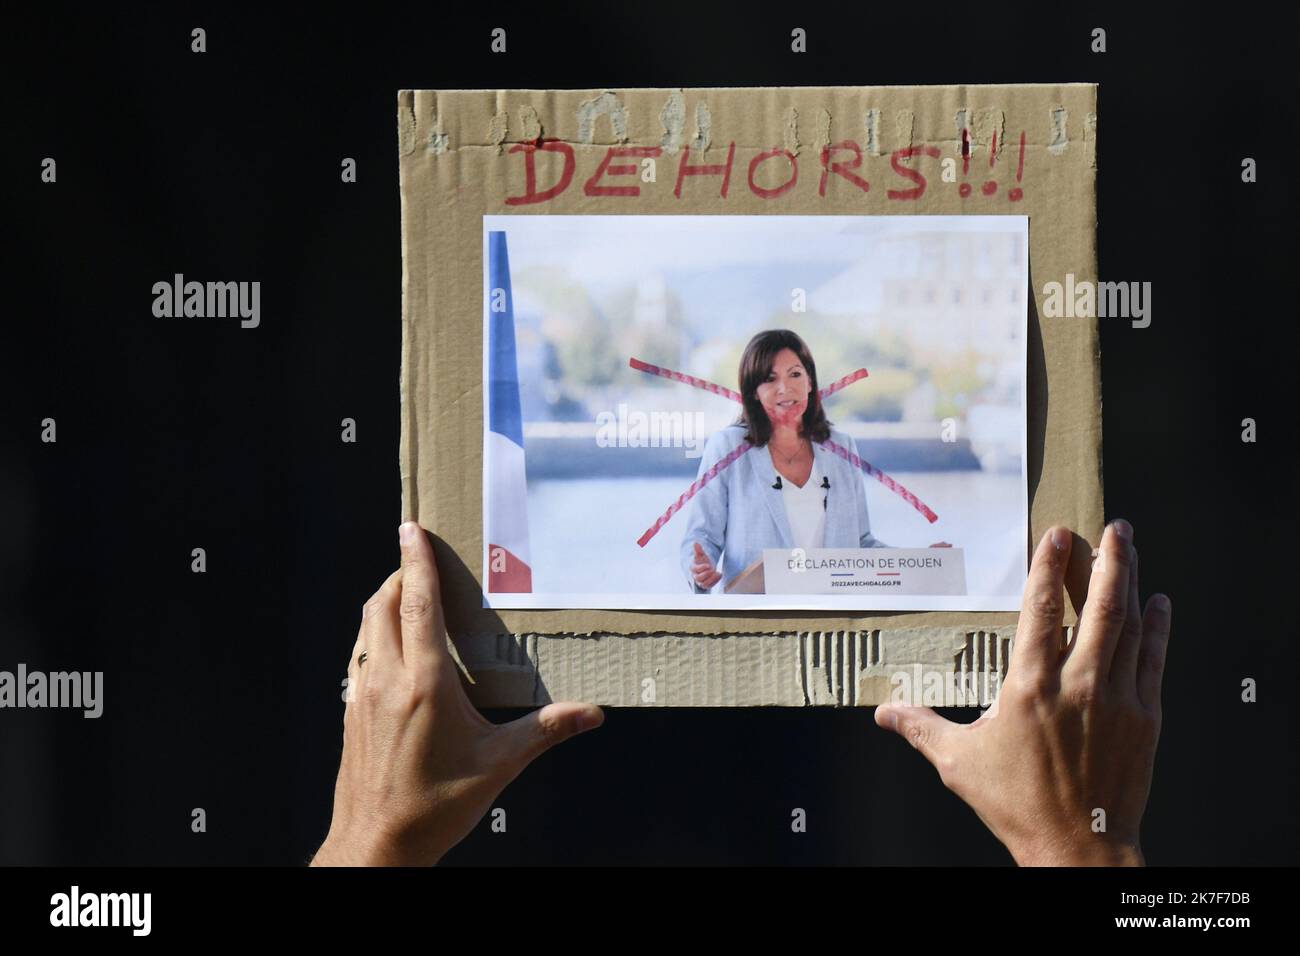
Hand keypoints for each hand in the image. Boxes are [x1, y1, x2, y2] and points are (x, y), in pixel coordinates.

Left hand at [311, 522, 603, 865]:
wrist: (375, 847)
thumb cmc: (434, 807)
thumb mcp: (498, 766)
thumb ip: (545, 731)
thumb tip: (591, 713)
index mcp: (423, 682)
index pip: (416, 602)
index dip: (415, 560)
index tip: (411, 528)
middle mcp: (386, 679)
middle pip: (383, 604)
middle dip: (400, 573)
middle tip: (418, 556)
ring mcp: (361, 696)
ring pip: (366, 628)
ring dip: (385, 602)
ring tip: (408, 593)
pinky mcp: (351, 714)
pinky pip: (360, 657)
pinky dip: (375, 635)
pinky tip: (393, 650)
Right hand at [691, 541, 721, 588]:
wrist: (704, 566)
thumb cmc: (701, 560)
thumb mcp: (700, 554)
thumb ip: (698, 549)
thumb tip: (696, 543)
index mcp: (693, 568)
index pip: (695, 569)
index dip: (702, 568)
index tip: (709, 565)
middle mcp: (696, 576)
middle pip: (699, 578)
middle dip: (707, 574)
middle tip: (713, 569)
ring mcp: (701, 581)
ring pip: (704, 584)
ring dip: (711, 579)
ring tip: (717, 572)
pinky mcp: (706, 585)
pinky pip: (709, 586)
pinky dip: (715, 581)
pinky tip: (720, 574)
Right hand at [876, 520, 1170, 865]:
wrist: (1079, 848)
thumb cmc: (1018, 805)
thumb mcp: (959, 762)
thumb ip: (921, 726)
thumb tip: (884, 712)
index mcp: (1029, 689)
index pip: (1041, 612)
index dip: (1049, 568)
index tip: (1057, 535)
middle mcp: (1078, 686)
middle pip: (1098, 607)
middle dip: (1107, 560)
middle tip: (1112, 527)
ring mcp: (1118, 700)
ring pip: (1129, 625)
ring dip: (1131, 581)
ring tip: (1130, 547)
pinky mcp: (1146, 718)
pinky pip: (1155, 660)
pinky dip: (1158, 627)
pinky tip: (1160, 603)